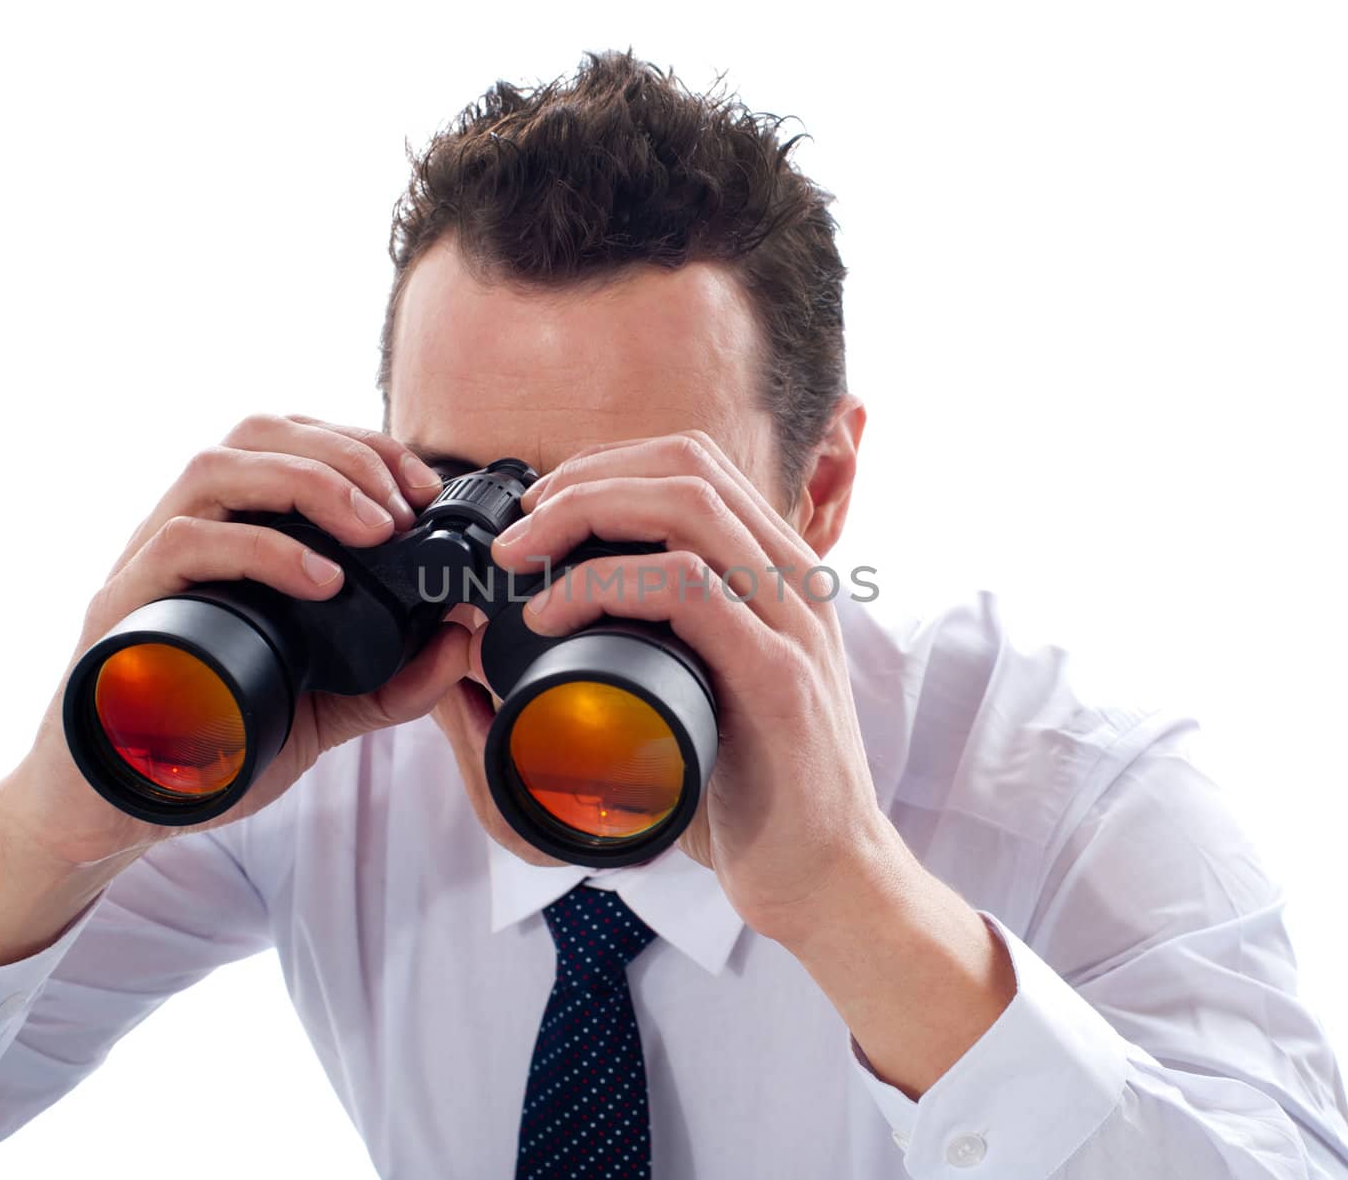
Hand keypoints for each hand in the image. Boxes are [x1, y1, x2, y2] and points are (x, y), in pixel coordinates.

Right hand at [4, 413, 469, 866]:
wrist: (116, 811)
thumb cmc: (211, 748)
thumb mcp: (324, 711)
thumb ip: (393, 681)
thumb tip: (461, 638)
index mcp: (231, 537)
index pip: (293, 444)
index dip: (364, 446)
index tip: (426, 489)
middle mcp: (187, 534)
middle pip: (257, 433)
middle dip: (346, 453)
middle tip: (407, 507)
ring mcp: (148, 566)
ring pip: (213, 467)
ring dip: (308, 481)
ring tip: (375, 529)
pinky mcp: (122, 610)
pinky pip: (183, 545)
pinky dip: (261, 549)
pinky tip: (322, 580)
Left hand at [489, 430, 892, 943]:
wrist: (829, 881)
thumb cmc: (756, 794)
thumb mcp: (709, 692)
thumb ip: (660, 646)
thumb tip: (550, 621)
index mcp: (778, 578)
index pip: (695, 467)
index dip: (606, 467)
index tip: (539, 513)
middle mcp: (795, 583)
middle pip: (688, 466)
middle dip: (584, 479)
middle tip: (518, 532)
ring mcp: (793, 625)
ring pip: (688, 506)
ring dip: (584, 514)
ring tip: (521, 560)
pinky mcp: (778, 678)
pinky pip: (689, 588)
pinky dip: (604, 584)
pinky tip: (552, 613)